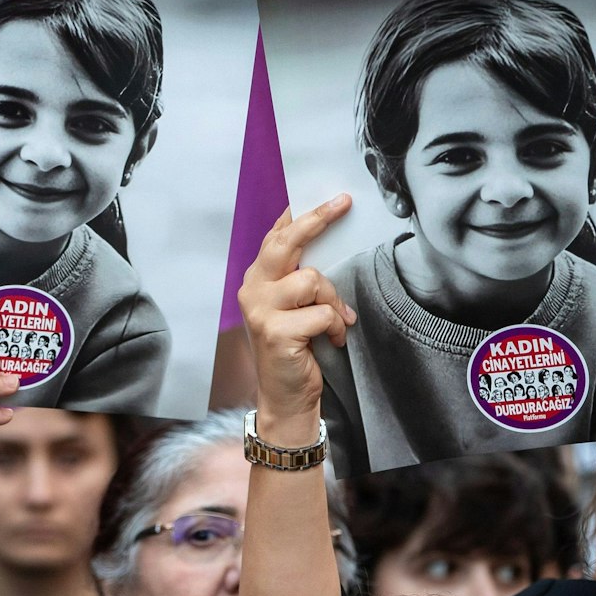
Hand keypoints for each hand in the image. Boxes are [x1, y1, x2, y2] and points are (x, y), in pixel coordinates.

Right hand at [236, 196, 355, 426]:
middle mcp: (252, 290)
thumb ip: (301, 277)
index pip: (276, 236)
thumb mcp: (295, 307)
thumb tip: (328, 239)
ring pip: (311, 280)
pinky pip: (321, 313)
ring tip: (337, 321)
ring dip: (333, 301)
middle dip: (316, 220)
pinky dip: (335, 326)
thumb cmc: (296, 349)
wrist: (286, 398)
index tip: (331, 197)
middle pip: (284, 243)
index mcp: (257, 280)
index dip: (301, 214)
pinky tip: (333, 339)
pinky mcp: (275, 331)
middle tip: (343, 203)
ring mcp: (260, 310)